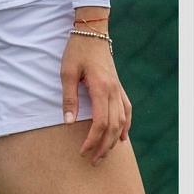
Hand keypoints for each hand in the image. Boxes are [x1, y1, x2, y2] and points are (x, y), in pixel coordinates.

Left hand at [62, 29, 131, 164]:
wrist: (92, 33)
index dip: (93, 140)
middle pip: (114, 127)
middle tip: (93, 160)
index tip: (82, 151)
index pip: (101, 123)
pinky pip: (127, 112)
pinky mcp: (119, 88)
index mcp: (102, 89)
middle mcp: (115, 92)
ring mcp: (119, 90)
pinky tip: (122, 137)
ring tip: (105, 154)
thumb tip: (66, 121)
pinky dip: (125, 126)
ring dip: (114, 140)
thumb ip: (69, 98)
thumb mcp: (66, 72)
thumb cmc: (76, 51)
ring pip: (123, 121)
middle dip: (104, 146)